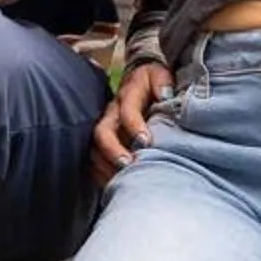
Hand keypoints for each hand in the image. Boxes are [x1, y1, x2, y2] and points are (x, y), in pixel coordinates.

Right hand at [89, 62, 169, 184]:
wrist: (140, 82)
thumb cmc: (153, 83)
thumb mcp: (159, 76)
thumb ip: (162, 83)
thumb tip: (165, 95)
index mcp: (126, 96)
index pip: (127, 110)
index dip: (134, 126)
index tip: (146, 142)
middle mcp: (111, 114)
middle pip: (103, 132)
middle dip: (113, 151)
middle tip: (127, 165)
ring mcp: (105, 129)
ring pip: (95, 149)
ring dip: (106, 166)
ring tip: (122, 180)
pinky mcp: (103, 143)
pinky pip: (95, 161)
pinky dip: (102, 174)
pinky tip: (115, 185)